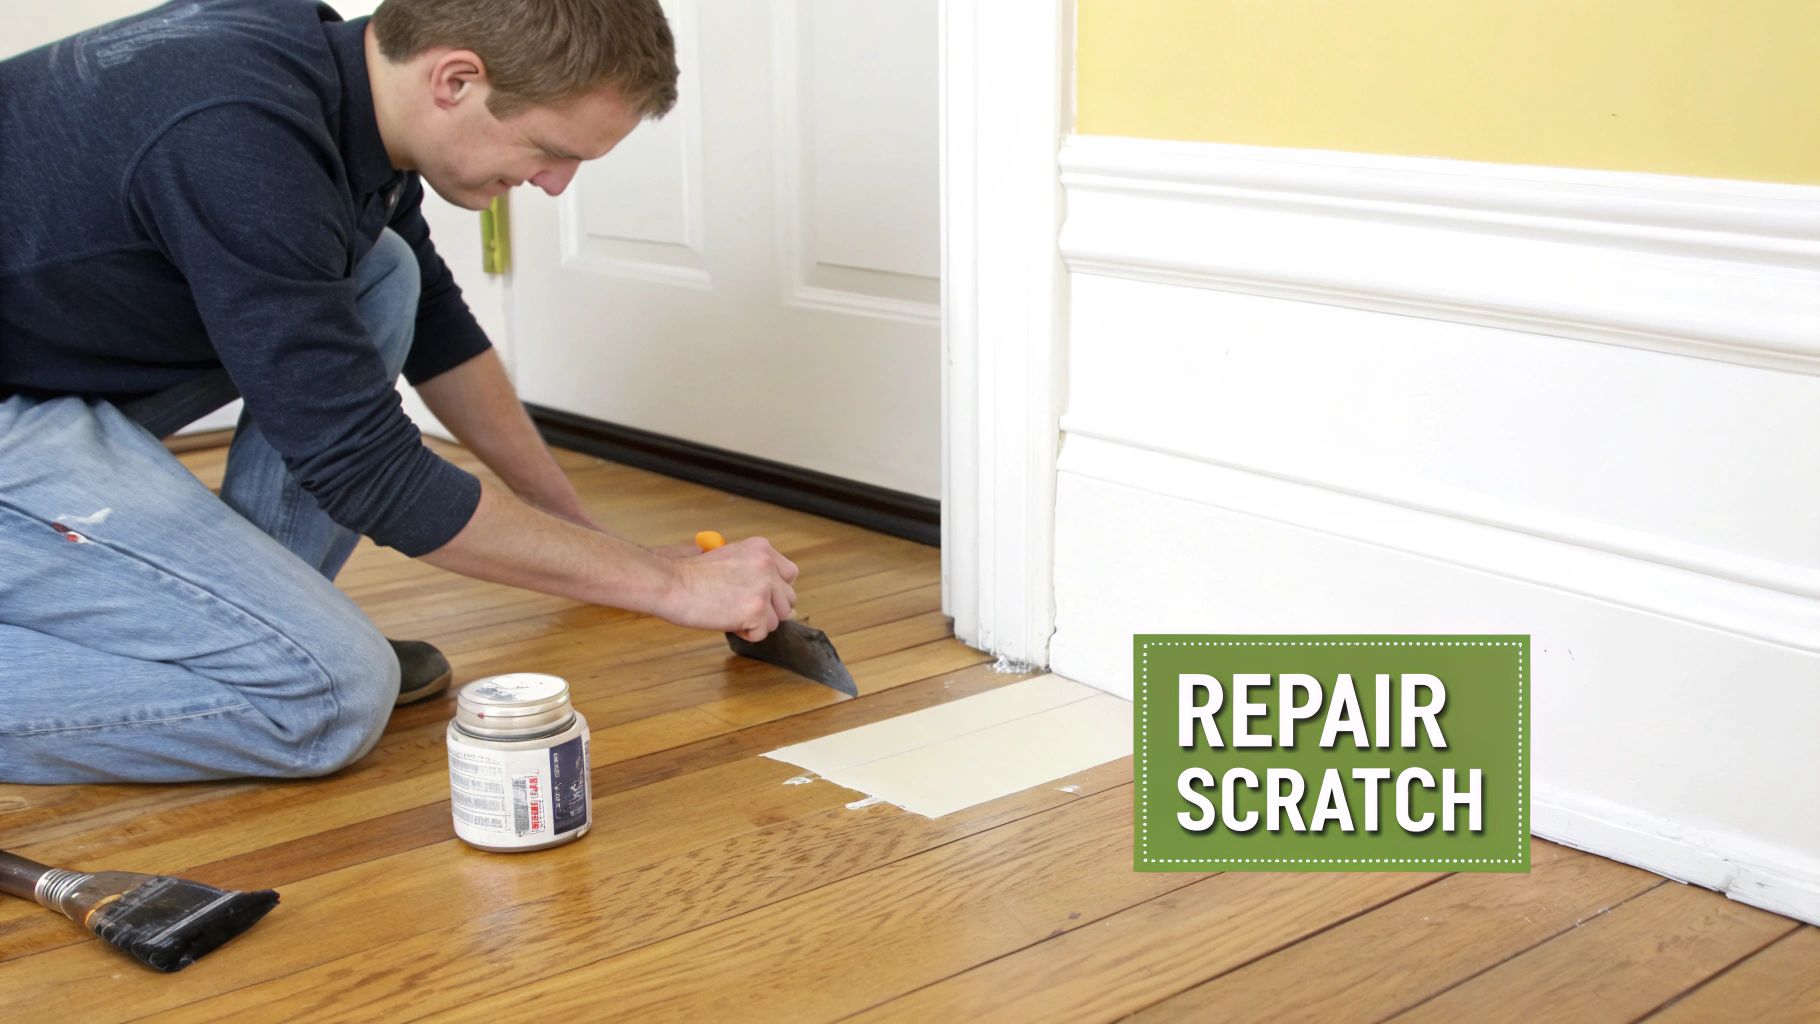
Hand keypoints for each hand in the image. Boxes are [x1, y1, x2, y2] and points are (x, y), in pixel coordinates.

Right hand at [654, 536, 798, 641]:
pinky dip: (745, 633)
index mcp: (762, 548)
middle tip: (738, 605)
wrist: (671, 583)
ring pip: (777, 619)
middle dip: (767, 608)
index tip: (754, 593)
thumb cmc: (691, 575)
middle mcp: (767, 565)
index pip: (789, 575)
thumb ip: (758, 574)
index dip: (774, 590)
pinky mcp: (756, 610)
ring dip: (756, 621)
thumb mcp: (731, 559)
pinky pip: (761, 633)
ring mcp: (764, 588)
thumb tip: (787, 604)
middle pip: (787, 599)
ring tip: (729, 611)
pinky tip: (726, 619)